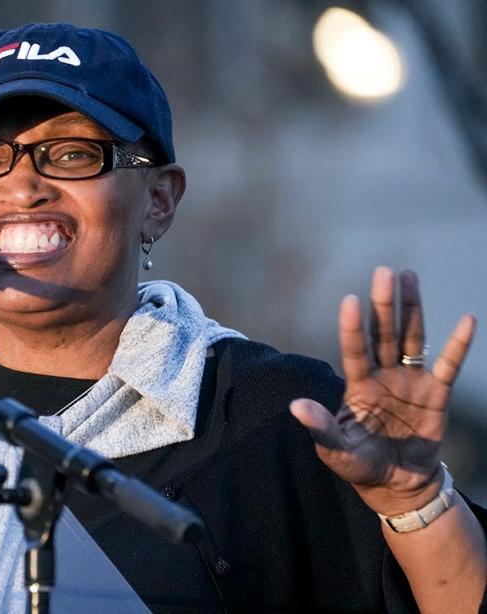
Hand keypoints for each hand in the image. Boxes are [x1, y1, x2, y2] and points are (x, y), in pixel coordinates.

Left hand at [290, 267, 476, 515]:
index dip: (352, 327)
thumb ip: (321, 427)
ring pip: (411, 338)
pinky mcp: (436, 394)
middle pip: (384, 334)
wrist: (396, 485)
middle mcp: (383, 376)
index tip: (349, 300)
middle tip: (383, 271)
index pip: (354, 350)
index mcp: (358, 386)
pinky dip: (458, 345)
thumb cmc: (359, 464)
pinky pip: (449, 365)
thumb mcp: (336, 450)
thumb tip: (295, 407)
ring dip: (411, 309)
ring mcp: (410, 381)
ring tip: (408, 276)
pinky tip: (467, 321)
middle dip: (383, 304)